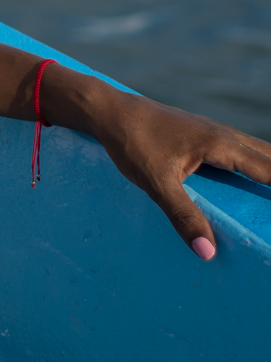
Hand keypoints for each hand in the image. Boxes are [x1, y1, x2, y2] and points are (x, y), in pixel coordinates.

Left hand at [71, 78, 270, 258]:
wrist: (106, 109)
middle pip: (269, 158)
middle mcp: (222, 134)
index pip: (269, 170)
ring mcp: (212, 130)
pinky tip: (249, 177)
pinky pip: (238, 149)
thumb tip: (208, 252)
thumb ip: (182, 215)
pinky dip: (253, 163)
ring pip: (255, 150)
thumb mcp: (155, 182)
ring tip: (268, 197)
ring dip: (269, 169)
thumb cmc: (131, 141)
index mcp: (220, 143)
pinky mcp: (200, 133)